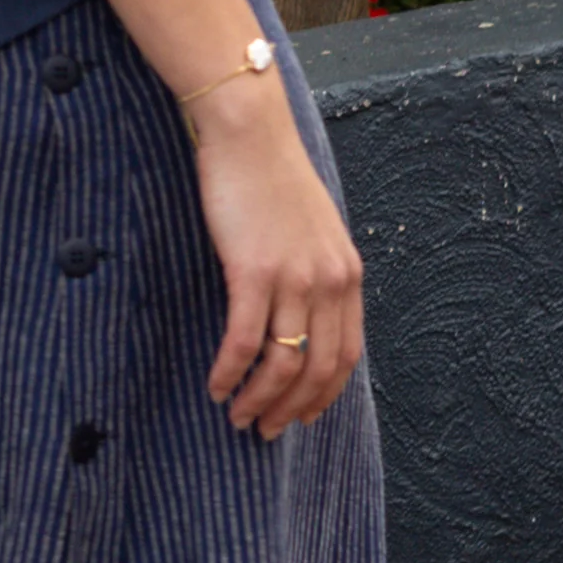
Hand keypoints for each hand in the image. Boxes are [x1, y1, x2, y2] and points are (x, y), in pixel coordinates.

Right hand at [188, 78, 363, 437]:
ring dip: (259, 399)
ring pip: (282, 363)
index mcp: (347, 273)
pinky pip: (244, 340)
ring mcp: (295, 277)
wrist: (249, 132)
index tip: (302, 416)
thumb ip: (314, 271)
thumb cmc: (270, 177)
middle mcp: (329, 281)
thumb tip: (298, 314)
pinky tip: (215, 387)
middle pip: (318, 369)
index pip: (346, 353)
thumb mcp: (309, 229)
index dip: (324, 394)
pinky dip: (230, 372)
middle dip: (292, 409)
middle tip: (264, 431)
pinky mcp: (254, 271)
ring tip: (238, 417)